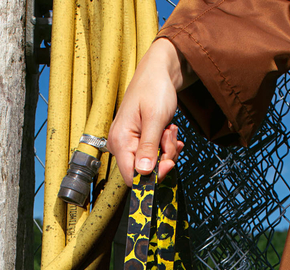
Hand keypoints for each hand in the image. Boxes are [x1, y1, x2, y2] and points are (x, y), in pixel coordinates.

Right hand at [107, 38, 194, 185]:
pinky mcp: (137, 142)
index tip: (169, 162)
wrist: (158, 72)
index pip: (131, 177)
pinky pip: (153, 155)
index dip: (152, 176)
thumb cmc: (154, 88)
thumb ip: (149, 147)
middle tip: (170, 136)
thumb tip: (143, 172)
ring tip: (169, 130)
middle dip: (163, 158)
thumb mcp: (155, 118)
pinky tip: (168, 133)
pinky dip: (165, 147)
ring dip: (166, 150)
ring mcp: (128, 144)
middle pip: (144, 171)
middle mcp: (120, 146)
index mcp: (120, 141)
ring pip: (151, 164)